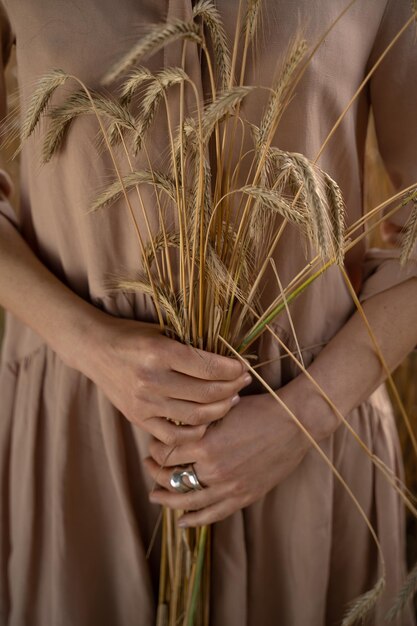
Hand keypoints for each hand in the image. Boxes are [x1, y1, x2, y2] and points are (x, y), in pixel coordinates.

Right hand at [78, 314, 251, 444]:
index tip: (243, 367)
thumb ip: (191, 346)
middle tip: (243, 382)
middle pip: (206, 392)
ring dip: (220, 409)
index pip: (208, 366)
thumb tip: (228, 358)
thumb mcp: (162, 331)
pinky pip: (174, 436)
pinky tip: (207, 421)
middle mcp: (152, 379)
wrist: (94, 348)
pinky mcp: (138, 418)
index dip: (232, 368)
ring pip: (196, 416)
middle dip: (232, 387)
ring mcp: (144, 403)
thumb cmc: (131, 335)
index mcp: (160, 352)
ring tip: (230, 400)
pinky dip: (196, 431)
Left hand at [145, 390, 310, 525]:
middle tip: (148, 466)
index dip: (155, 449)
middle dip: (155, 472)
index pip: (166, 453)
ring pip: (187, 501)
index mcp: (205, 444)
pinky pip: (213, 514)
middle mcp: (213, 469)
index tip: (154, 444)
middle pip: (171, 478)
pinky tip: (182, 521)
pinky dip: (195, 520)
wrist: (294, 423)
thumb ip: (199, 420)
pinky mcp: (244, 497)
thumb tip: (174, 424)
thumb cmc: (259, 410)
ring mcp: (229, 487)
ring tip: (155, 495)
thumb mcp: (222, 409)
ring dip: (167, 499)